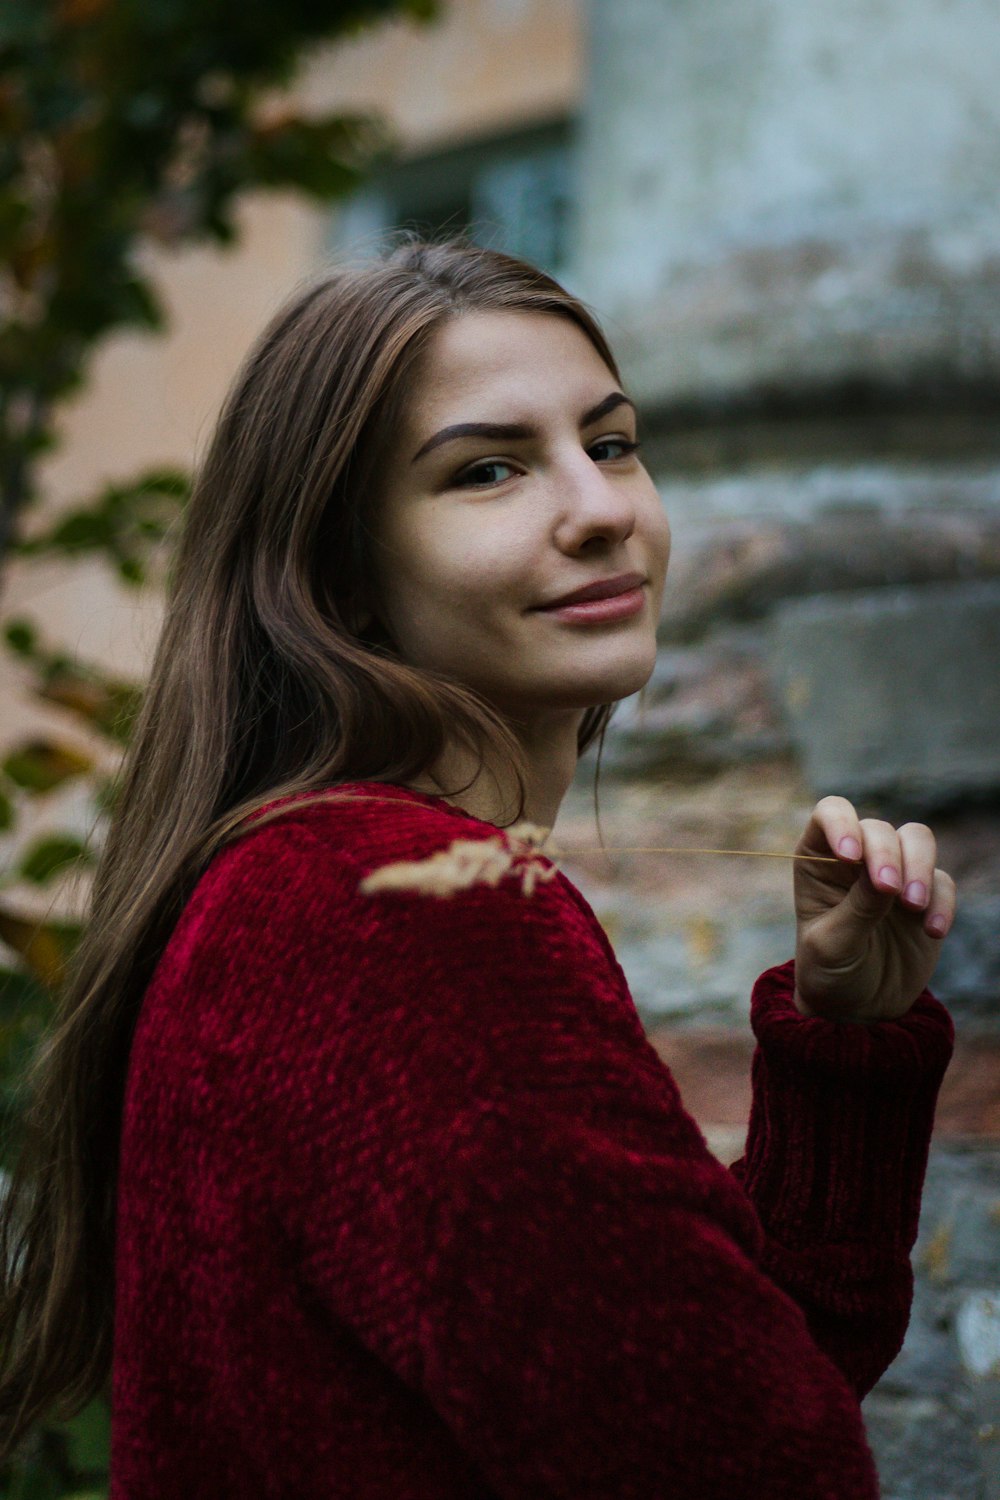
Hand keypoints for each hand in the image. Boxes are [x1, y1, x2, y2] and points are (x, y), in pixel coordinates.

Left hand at [792, 796, 956, 1022]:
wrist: (858, 1009)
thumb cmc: (829, 972)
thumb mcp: (832, 945)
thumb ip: (858, 908)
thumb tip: (886, 876)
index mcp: (819, 860)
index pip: (830, 813)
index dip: (842, 822)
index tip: (850, 854)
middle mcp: (856, 858)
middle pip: (879, 829)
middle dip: (888, 856)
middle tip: (891, 892)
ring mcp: (893, 873)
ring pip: (917, 840)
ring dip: (920, 867)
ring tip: (913, 907)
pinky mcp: (926, 896)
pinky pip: (943, 882)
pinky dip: (942, 903)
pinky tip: (934, 932)